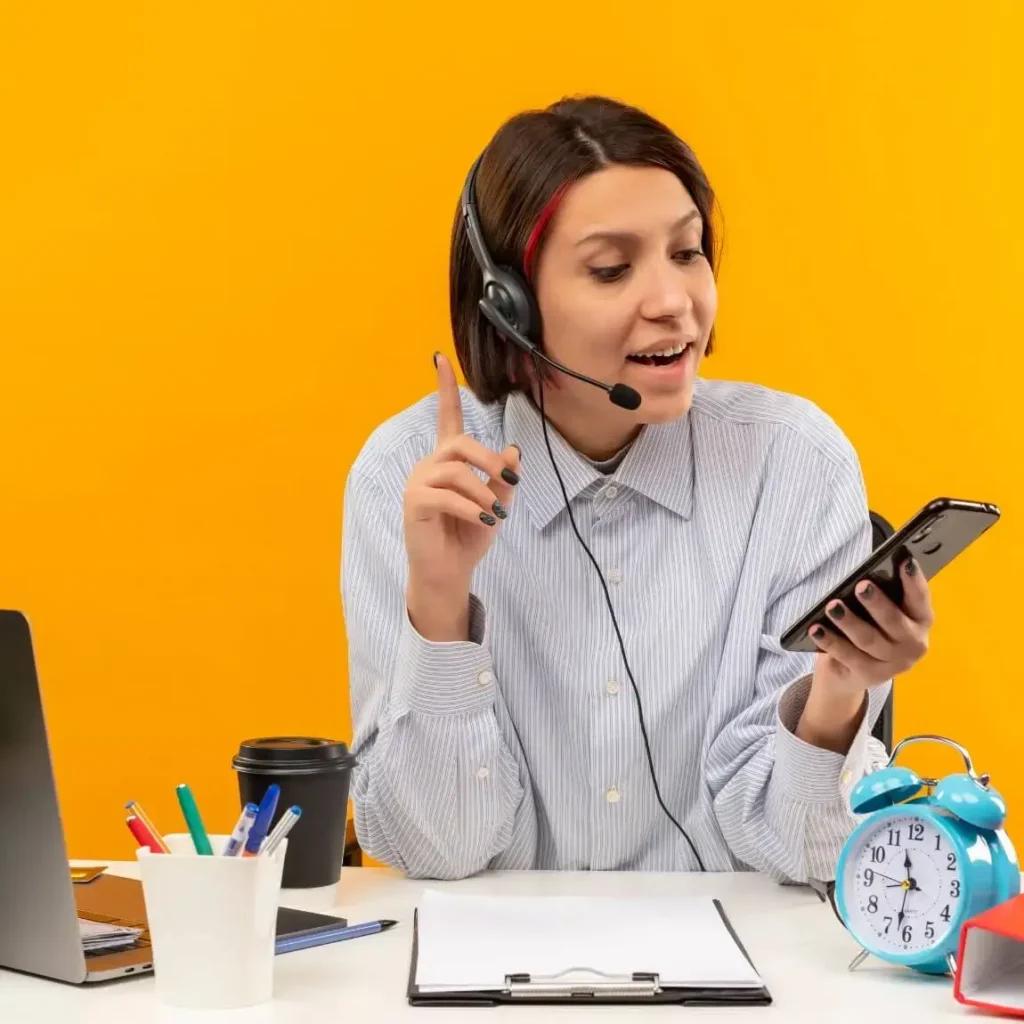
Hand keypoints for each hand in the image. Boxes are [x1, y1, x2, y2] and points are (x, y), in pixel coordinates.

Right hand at [402, 352, 519, 638]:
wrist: (449, 572)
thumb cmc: (468, 536)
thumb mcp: (495, 503)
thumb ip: (502, 477)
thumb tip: (514, 450)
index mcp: (447, 461)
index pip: (446, 417)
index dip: (445, 388)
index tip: (440, 357)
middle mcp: (429, 466)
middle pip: (460, 443)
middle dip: (488, 460)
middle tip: (509, 481)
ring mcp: (418, 483)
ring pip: (455, 471)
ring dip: (482, 491)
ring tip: (494, 512)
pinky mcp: (415, 504)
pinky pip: (446, 496)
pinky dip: (470, 507)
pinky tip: (484, 520)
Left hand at [808, 557, 933, 698]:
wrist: (850, 674)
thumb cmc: (870, 629)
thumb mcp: (879, 614)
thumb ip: (882, 597)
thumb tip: (867, 575)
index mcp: (920, 621)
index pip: (920, 599)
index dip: (914, 581)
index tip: (905, 561)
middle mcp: (914, 644)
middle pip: (894, 622)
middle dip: (878, 603)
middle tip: (862, 586)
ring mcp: (893, 664)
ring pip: (869, 640)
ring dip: (850, 622)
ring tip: (832, 606)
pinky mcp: (870, 676)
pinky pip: (848, 656)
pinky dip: (830, 641)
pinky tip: (816, 629)